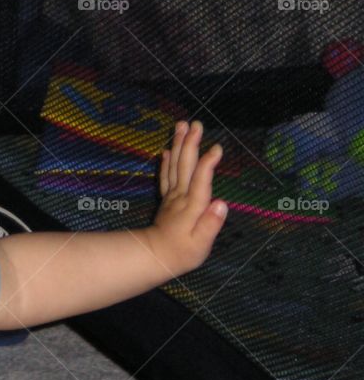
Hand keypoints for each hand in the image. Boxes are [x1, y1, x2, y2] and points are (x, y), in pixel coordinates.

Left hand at [147, 121, 226, 276]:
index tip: (216, 147)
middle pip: (186, 165)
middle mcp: (181, 196)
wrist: (156, 256)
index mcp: (193, 206)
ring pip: (175, 165)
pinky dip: (166, 161)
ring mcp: (172, 195)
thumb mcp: (202, 244)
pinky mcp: (167, 199)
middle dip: (191, 143)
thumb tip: (222, 203)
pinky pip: (165, 176)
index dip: (208, 163)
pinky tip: (167, 150)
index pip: (201, 179)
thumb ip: (211, 223)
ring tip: (181, 126)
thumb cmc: (183, 252)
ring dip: (178, 145)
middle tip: (195, 123)